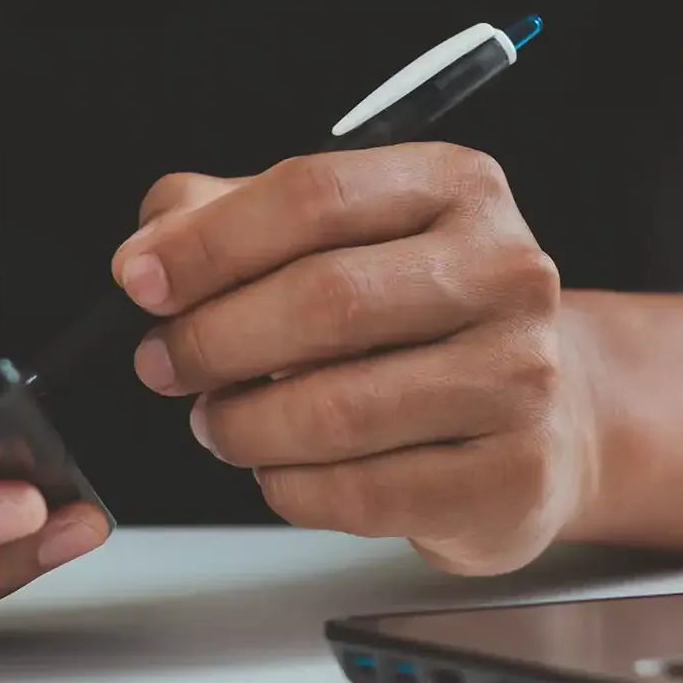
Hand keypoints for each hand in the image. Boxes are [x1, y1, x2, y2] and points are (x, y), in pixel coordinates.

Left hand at [112, 144, 598, 574]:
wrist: (543, 419)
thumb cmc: (418, 323)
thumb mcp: (335, 239)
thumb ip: (231, 221)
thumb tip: (150, 250)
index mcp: (458, 188)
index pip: (315, 194)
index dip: (210, 242)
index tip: (139, 281)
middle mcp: (507, 272)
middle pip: (326, 300)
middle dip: (216, 340)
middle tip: (163, 365)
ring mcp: (522, 378)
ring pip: (337, 411)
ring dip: (243, 426)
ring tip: (219, 423)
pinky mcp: (513, 477)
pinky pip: (361, 494)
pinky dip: (290, 488)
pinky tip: (281, 470)